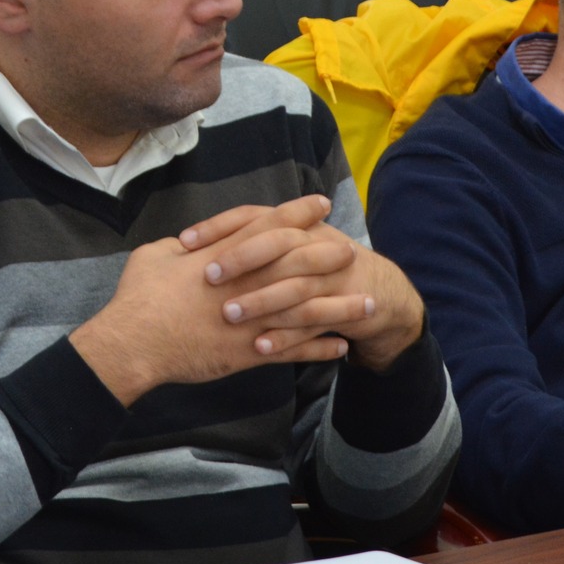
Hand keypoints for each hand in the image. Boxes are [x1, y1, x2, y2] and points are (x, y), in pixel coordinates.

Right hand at [69, 197, 354, 405]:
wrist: (134, 343)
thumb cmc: (138, 297)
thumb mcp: (155, 254)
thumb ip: (182, 246)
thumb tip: (192, 241)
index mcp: (224, 255)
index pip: (270, 227)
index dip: (298, 214)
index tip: (321, 204)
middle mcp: (246, 283)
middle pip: (299, 264)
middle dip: (329, 256)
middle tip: (354, 251)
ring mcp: (251, 318)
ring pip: (306, 311)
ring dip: (340, 308)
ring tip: (369, 306)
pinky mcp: (248, 351)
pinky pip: (293, 350)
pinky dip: (319, 349)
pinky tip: (341, 347)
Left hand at [179, 197, 425, 371]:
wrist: (379, 292)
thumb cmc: (317, 267)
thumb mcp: (289, 246)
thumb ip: (247, 243)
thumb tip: (189, 249)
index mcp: (296, 225)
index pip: (254, 215)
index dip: (220, 226)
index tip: (185, 242)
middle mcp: (315, 244)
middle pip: (277, 244)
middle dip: (242, 258)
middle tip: (208, 276)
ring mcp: (332, 277)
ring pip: (294, 286)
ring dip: (261, 301)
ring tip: (228, 316)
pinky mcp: (345, 309)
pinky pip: (313, 324)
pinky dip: (287, 337)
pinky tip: (260, 347)